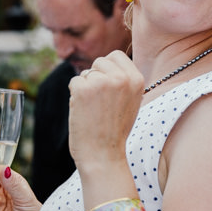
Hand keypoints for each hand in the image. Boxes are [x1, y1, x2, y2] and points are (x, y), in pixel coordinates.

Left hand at [67, 50, 143, 174]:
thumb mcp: (130, 101)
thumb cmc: (114, 131)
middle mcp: (122, 78)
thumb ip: (123, 81)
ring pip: (85, 73)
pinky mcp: (83, 89)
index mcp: (137, 79)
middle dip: (95, 78)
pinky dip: (74, 96)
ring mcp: (102, 82)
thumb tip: (105, 63)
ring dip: (85, 88)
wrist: (104, 155)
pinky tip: (84, 112)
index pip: (116, 55)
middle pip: (99, 62)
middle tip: (100, 103)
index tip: (107, 88)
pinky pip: (74, 82)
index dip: (107, 69)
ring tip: (94, 110)